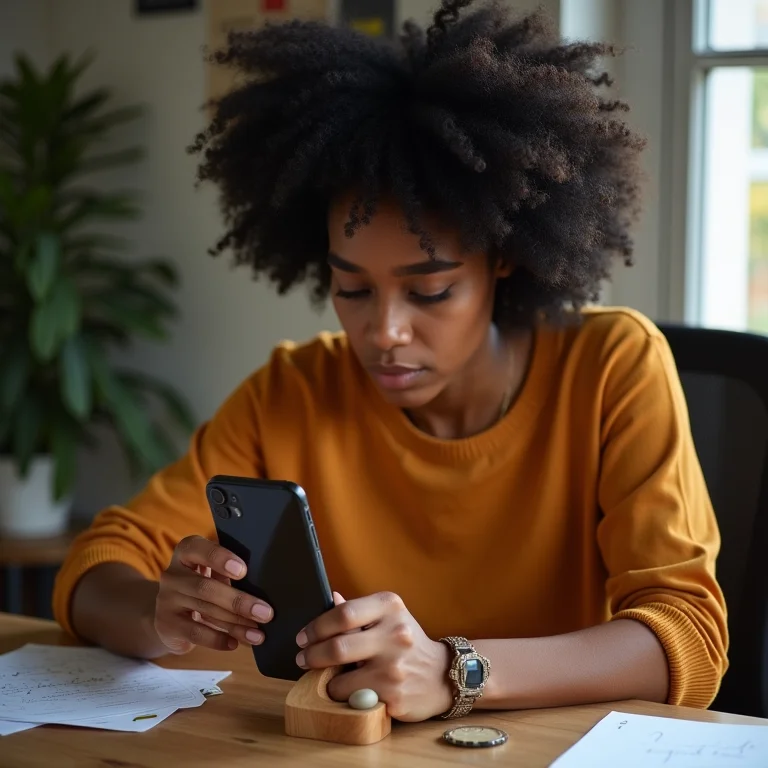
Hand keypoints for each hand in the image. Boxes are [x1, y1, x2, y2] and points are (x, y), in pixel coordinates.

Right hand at [154, 535, 271, 654]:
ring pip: (204, 611)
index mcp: (186, 553)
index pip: (198, 548)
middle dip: (239, 601)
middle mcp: (172, 574)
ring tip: (258, 634)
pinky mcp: (166, 625)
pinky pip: (195, 633)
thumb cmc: (202, 587)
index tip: (243, 571)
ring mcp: (166, 600)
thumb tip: (263, 590)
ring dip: (236, 624)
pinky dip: (217, 639)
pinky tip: (234, 643)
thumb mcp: (212, 574)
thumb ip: (229, 575)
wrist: (169, 616)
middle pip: (206, 587)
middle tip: (265, 613)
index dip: (220, 558)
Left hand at [296, 591, 452, 721]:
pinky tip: (347, 690)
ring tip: (326, 676)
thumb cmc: (407, 643)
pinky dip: (343, 695)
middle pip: (338, 645)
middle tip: (303, 657)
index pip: (343, 613)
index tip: (304, 636)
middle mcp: (395, 633)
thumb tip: (330, 598)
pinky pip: (353, 698)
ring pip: (341, 677)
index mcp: (390, 607)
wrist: (442, 675)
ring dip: (326, 679)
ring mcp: (395, 667)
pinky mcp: (394, 695)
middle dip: (312, 654)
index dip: (317, 626)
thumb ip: (359, 610)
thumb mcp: (389, 617)